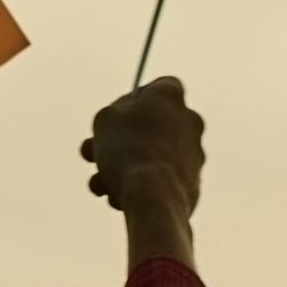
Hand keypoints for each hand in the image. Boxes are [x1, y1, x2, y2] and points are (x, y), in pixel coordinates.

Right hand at [85, 78, 205, 263]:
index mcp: (171, 98)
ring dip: (121, 169)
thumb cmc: (129, 152)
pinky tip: (117, 199)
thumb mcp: (105, 120)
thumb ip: (113, 114)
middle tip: (93, 154)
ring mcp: (194, 155)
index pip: (157, 87)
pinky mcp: (191, 184)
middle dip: (118, 142)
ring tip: (99, 184)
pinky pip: (158, 181)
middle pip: (149, 127)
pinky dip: (138, 187)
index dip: (132, 100)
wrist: (154, 198)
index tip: (114, 115)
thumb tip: (121, 121)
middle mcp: (190, 122)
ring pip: (149, 157)